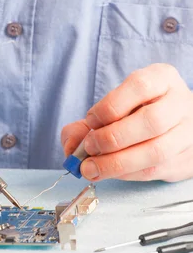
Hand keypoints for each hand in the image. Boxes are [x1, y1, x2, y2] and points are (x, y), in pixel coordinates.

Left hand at [61, 63, 192, 182]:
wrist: (176, 125)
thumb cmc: (138, 111)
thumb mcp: (116, 103)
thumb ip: (87, 122)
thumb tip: (72, 145)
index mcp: (162, 78)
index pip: (139, 86)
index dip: (111, 105)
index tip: (91, 120)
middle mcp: (180, 103)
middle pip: (151, 121)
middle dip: (113, 137)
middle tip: (89, 147)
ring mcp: (187, 133)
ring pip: (156, 151)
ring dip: (117, 163)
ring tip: (91, 167)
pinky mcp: (185, 160)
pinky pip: (155, 170)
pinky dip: (126, 174)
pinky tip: (110, 172)